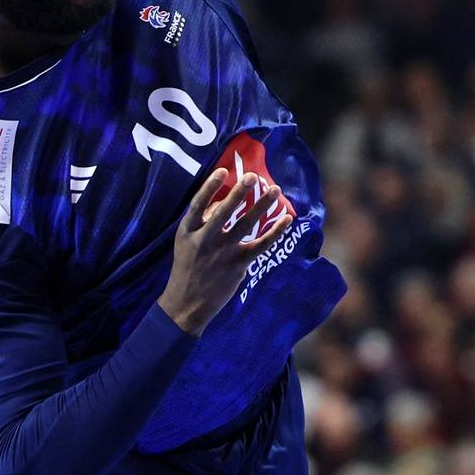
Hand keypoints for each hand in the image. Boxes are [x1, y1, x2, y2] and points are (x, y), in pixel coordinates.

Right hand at [157, 166, 295, 335]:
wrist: (186, 304)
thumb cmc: (188, 266)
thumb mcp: (186, 241)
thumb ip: (202, 221)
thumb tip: (223, 199)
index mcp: (188, 231)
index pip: (198, 204)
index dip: (209, 187)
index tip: (223, 170)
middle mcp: (204, 240)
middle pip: (223, 212)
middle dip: (238, 193)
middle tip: (253, 176)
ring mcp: (221, 254)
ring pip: (245, 225)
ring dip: (261, 206)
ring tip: (275, 189)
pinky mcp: (237, 265)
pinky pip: (261, 245)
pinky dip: (275, 231)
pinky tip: (287, 218)